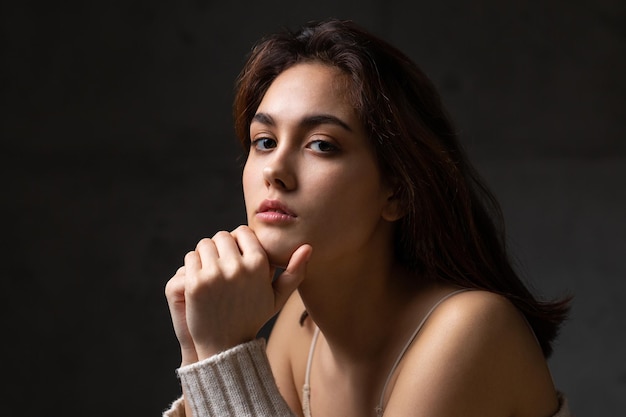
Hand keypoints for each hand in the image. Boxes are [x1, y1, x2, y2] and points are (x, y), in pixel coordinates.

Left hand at [165, 225, 311, 362]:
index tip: (237, 255)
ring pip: (205, 244)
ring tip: (211, 269)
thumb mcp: (277, 297)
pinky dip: (193, 264)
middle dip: (221, 246)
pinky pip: (191, 258)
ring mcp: (214, 275)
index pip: (242, 232)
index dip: (238, 241)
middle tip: (222, 263)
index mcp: (258, 265)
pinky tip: (200, 278)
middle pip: (221, 236)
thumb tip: (308, 247)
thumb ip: (295, 272)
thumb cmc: (253, 317)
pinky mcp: (195, 283)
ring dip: (206, 254)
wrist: (226, 345)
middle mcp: (237, 267)